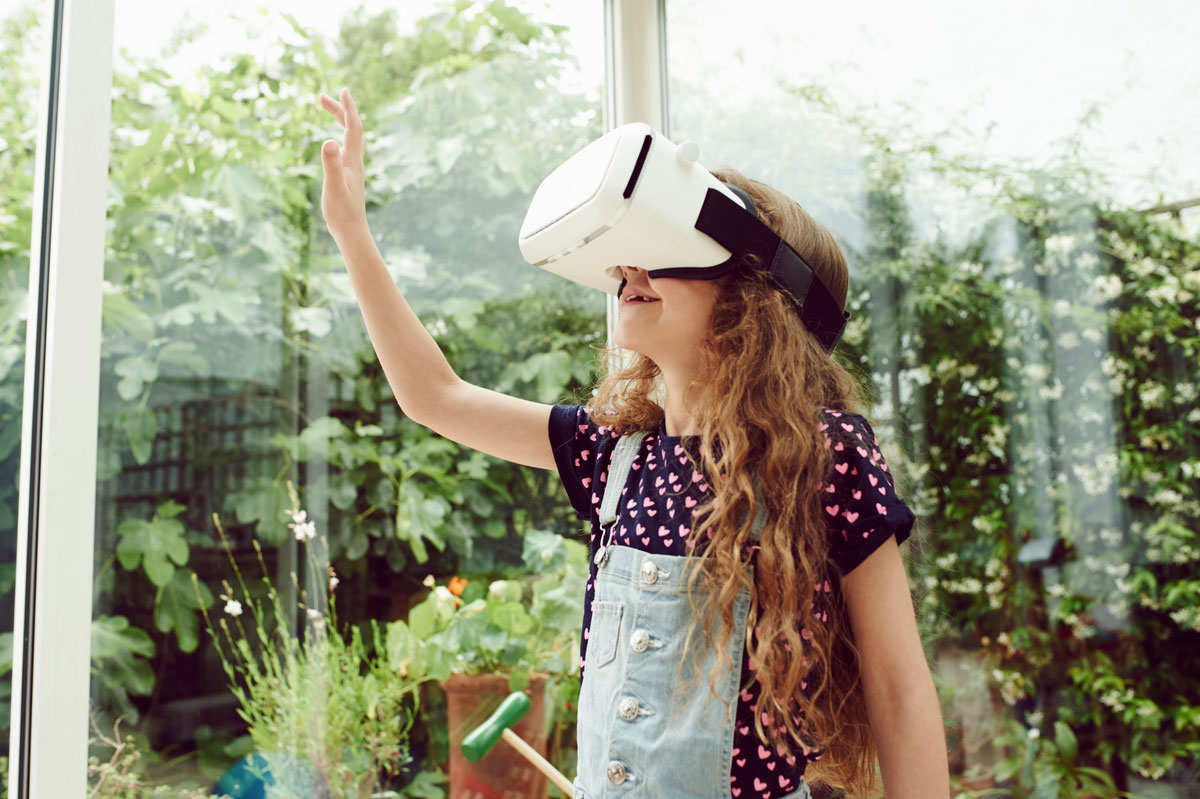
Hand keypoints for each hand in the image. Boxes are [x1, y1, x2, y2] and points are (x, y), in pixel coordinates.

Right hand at [317, 87, 368, 241]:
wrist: (351, 231)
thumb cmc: (341, 212)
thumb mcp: (332, 187)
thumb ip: (331, 164)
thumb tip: (328, 141)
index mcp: (352, 160)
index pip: (353, 127)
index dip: (348, 108)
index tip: (343, 89)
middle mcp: (355, 161)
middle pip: (352, 128)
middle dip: (340, 109)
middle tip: (321, 97)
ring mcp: (353, 168)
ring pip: (350, 137)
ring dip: (340, 119)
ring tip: (326, 107)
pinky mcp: (348, 175)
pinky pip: (346, 148)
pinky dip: (340, 135)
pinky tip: (332, 140)